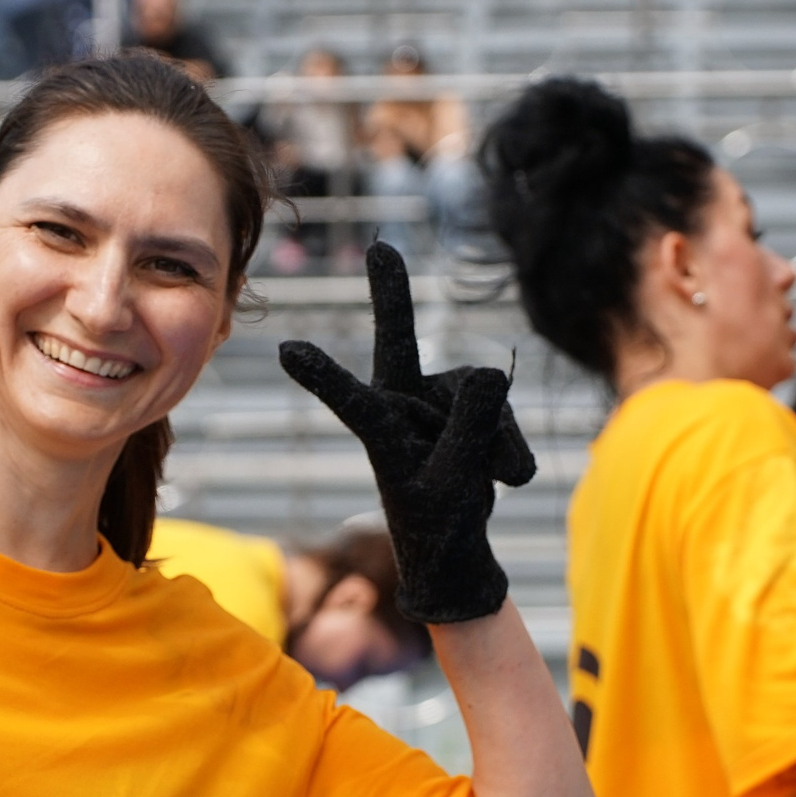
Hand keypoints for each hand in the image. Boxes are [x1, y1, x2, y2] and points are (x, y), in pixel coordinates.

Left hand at [278, 242, 535, 623]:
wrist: (457, 547)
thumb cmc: (437, 523)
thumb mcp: (455, 485)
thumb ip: (472, 430)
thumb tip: (494, 371)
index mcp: (380, 431)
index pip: (351, 401)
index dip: (323, 377)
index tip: (285, 351)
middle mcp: (404, 402)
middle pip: (403, 343)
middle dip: (393, 295)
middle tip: (381, 249)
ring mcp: (439, 397)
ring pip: (482, 395)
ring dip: (496, 443)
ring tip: (484, 482)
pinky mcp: (472, 400)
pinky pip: (503, 411)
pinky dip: (510, 449)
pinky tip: (501, 478)